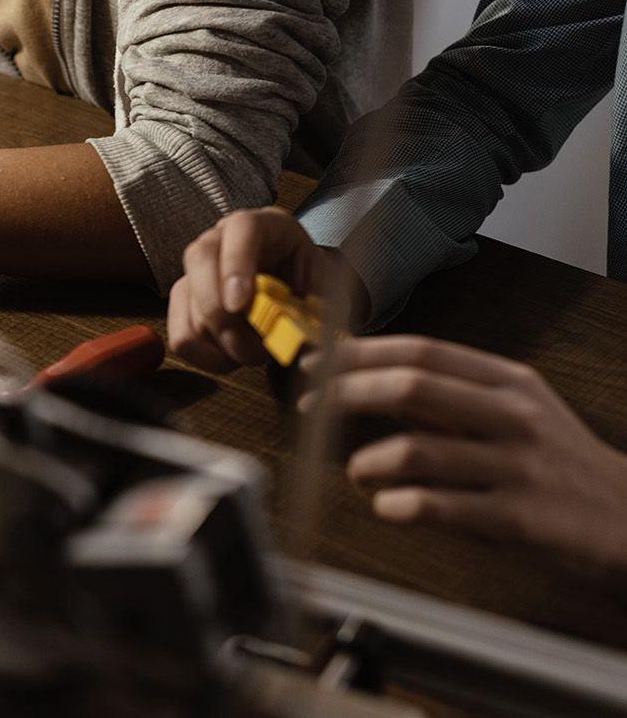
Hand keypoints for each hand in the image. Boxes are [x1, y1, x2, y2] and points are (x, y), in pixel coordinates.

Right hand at [168, 207, 359, 371]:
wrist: (294, 291)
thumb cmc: (308, 284)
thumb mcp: (321, 288)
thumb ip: (312, 304)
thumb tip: (295, 334)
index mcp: (264, 225)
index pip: (242, 229)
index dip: (236, 264)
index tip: (239, 304)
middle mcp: (222, 238)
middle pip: (200, 258)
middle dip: (218, 309)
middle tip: (245, 346)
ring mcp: (197, 268)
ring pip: (186, 300)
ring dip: (219, 339)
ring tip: (252, 354)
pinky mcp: (185, 300)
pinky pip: (181, 333)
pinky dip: (204, 355)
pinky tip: (231, 358)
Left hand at [304, 336, 626, 575]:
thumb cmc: (557, 462)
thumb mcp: (514, 412)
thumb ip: (447, 398)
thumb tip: (371, 382)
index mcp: (509, 381)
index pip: (420, 352)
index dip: (358, 354)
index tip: (317, 364)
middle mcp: (514, 415)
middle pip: (411, 387)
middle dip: (347, 394)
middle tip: (313, 408)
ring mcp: (517, 466)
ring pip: (417, 450)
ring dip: (367, 460)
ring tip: (356, 469)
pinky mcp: (516, 517)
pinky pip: (436, 506)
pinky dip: (396, 504)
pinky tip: (386, 505)